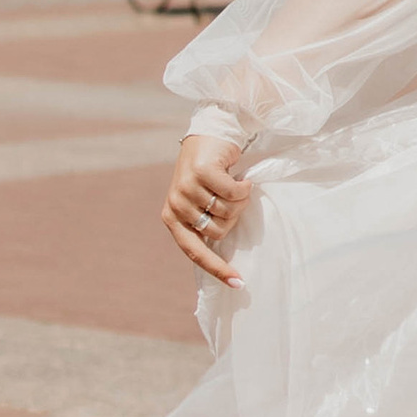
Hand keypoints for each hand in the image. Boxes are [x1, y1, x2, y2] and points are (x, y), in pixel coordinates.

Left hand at [164, 134, 251, 284]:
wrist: (211, 133)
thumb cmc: (210, 172)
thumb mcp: (201, 202)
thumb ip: (205, 224)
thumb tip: (221, 256)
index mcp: (172, 218)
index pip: (195, 252)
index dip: (217, 268)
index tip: (238, 283)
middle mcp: (175, 205)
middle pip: (218, 231)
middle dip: (233, 216)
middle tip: (231, 197)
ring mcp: (186, 188)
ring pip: (228, 212)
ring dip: (239, 199)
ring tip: (233, 184)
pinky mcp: (201, 172)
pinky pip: (233, 193)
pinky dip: (244, 187)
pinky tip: (241, 178)